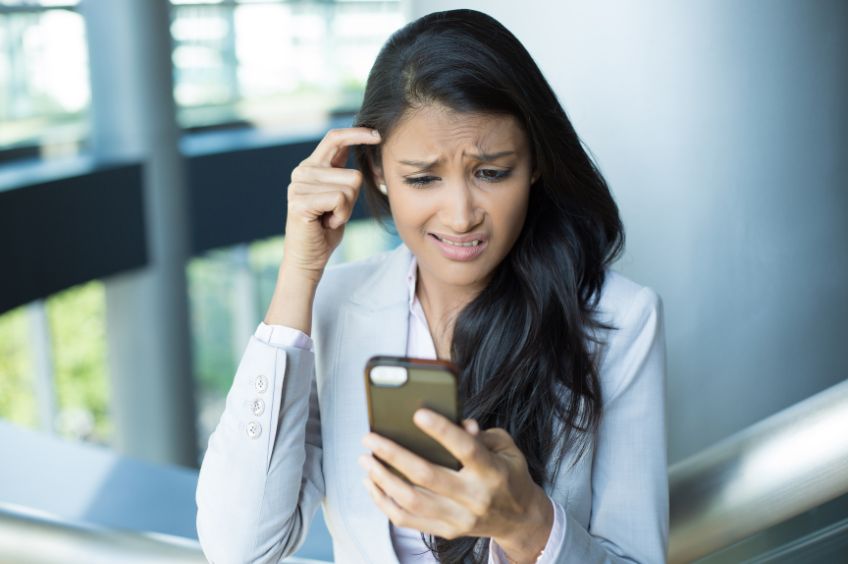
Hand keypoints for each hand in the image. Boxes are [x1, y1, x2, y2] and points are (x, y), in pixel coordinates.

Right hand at [282, 127, 381, 283]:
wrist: (308, 257)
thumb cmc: (326, 228)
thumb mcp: (340, 195)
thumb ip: (344, 173)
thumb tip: (363, 145)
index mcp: (312, 166)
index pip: (334, 138)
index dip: (357, 134)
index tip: (378, 135)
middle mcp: (302, 171)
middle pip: (353, 174)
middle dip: (353, 199)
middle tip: (333, 213)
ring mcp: (298, 185)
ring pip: (349, 188)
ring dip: (346, 210)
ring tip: (328, 218)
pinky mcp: (300, 201)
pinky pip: (340, 199)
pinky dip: (341, 215)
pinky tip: (325, 223)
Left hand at [359, 409, 553, 561]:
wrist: (520, 520)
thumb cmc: (508, 474)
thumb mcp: (506, 448)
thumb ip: (482, 434)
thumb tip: (459, 423)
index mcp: (492, 472)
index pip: (465, 448)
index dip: (441, 430)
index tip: (417, 414)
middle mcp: (474, 498)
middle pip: (427, 476)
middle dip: (393, 455)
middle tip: (370, 438)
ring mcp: (458, 519)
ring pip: (411, 500)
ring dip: (383, 479)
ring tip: (366, 459)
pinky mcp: (446, 531)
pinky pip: (407, 519)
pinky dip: (384, 501)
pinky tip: (372, 484)